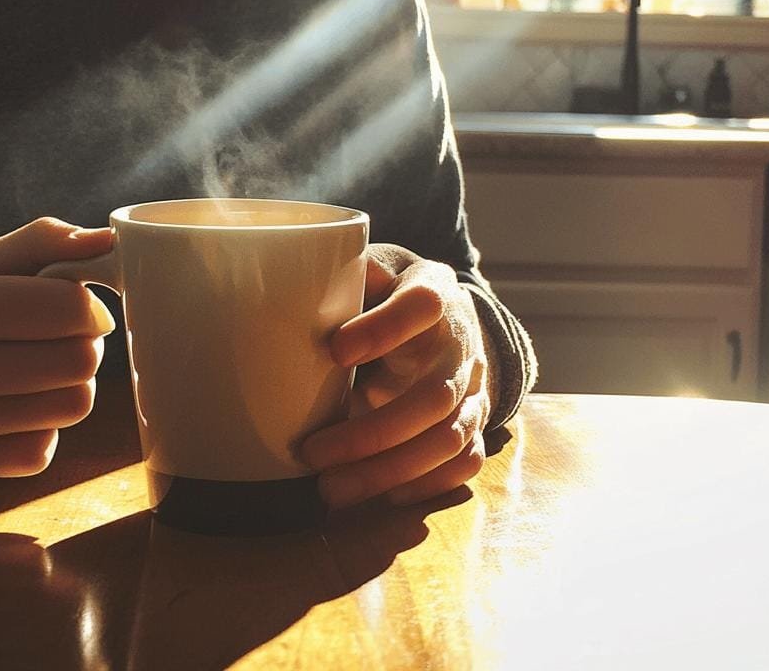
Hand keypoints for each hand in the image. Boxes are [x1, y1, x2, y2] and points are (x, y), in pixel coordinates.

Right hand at [0, 218, 115, 477]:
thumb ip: (43, 241)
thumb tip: (107, 239)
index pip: (69, 308)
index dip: (90, 306)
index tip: (79, 306)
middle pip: (80, 361)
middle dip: (84, 343)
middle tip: (62, 338)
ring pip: (74, 406)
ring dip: (69, 385)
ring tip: (39, 370)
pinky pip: (44, 448)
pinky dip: (42, 426)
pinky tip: (15, 406)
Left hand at [300, 251, 488, 507]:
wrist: (444, 314)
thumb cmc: (387, 293)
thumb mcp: (369, 272)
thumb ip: (342, 280)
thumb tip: (292, 293)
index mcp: (435, 292)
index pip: (422, 306)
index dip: (383, 329)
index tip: (335, 351)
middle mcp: (462, 345)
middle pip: (434, 396)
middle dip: (373, 433)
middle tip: (312, 453)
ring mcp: (474, 389)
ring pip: (449, 439)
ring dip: (389, 471)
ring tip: (331, 489)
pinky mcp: (476, 424)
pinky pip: (464, 462)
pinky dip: (425, 484)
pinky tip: (381, 495)